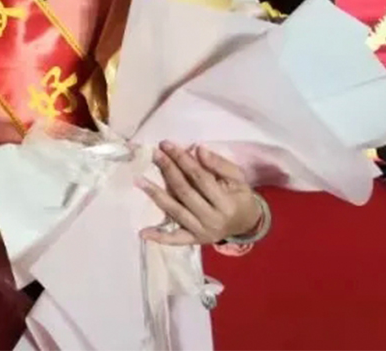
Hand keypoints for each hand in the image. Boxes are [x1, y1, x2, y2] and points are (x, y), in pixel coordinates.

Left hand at [137, 141, 261, 245]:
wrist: (246, 223)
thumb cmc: (239, 196)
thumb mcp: (237, 177)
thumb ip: (219, 164)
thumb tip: (197, 149)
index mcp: (226, 203)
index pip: (199, 177)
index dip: (182, 159)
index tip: (166, 144)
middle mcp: (213, 219)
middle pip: (184, 191)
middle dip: (168, 170)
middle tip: (154, 154)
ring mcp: (202, 232)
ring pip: (175, 211)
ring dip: (155, 195)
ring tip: (139, 179)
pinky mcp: (194, 240)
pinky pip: (175, 239)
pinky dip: (159, 237)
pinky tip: (142, 232)